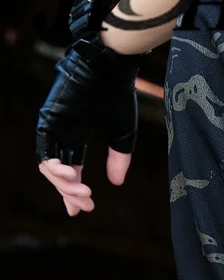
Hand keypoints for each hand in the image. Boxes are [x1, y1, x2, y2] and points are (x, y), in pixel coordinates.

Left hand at [36, 0, 138, 214]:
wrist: (111, 68)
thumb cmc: (119, 95)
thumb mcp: (123, 134)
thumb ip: (119, 158)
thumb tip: (116, 183)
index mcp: (78, 134)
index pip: (70, 168)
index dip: (73, 191)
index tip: (80, 210)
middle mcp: (62, 131)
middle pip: (59, 172)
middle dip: (71, 192)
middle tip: (87, 205)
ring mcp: (53, 125)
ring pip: (49, 165)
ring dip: (64, 183)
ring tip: (83, 191)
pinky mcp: (48, 118)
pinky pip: (45, 148)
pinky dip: (54, 165)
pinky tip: (69, 175)